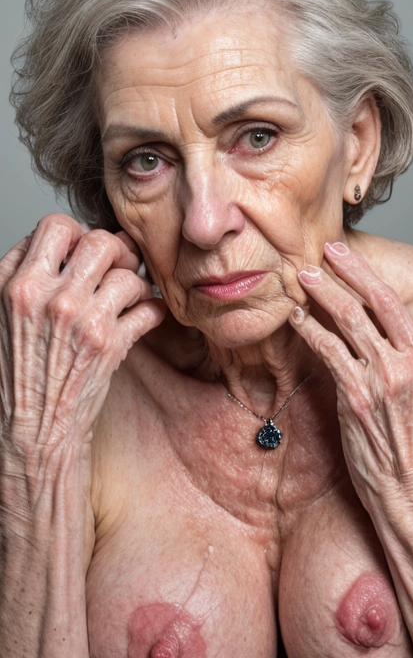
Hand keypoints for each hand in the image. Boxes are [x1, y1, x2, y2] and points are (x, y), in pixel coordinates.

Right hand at [0, 214, 165, 454]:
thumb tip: (60, 245)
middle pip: (99, 241)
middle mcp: (47, 296)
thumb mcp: (3, 315)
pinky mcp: (109, 345)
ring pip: (128, 274)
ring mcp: (80, 319)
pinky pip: (148, 308)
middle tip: (122, 266)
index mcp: (15, 284)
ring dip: (136, 284)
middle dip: (117, 250)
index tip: (86, 252)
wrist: (31, 430)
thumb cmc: (20, 375)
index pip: (55, 226)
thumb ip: (26, 275)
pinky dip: (153, 311)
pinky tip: (144, 317)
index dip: (78, 234)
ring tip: (132, 297)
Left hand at [289, 242, 412, 517]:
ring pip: (344, 324)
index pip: (393, 304)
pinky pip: (327, 354)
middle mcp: (404, 365)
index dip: (365, 276)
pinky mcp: (353, 399)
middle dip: (340, 274)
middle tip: (320, 253)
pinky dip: (309, 332)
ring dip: (320, 298)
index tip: (344, 258)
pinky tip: (296, 320)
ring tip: (302, 280)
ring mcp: (378, 381)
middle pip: (367, 305)